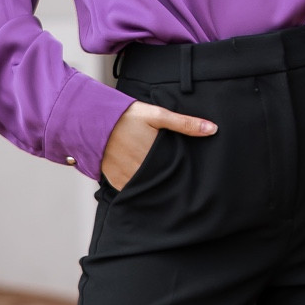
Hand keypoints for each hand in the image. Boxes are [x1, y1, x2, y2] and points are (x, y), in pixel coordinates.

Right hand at [100, 100, 216, 190]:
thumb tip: (212, 129)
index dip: (183, 172)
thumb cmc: (126, 116)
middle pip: (163, 181)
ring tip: (160, 177)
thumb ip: (184, 123)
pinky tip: (144, 180)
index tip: (189, 174)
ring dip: (154, 184)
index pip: (176, 172)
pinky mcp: (116, 182)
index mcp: (155, 157)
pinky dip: (139, 186)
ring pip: (148, 187)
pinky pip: (132, 189)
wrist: (92, 121)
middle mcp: (142, 172)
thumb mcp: (157, 115)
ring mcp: (128, 179)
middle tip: (175, 176)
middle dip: (169, 179)